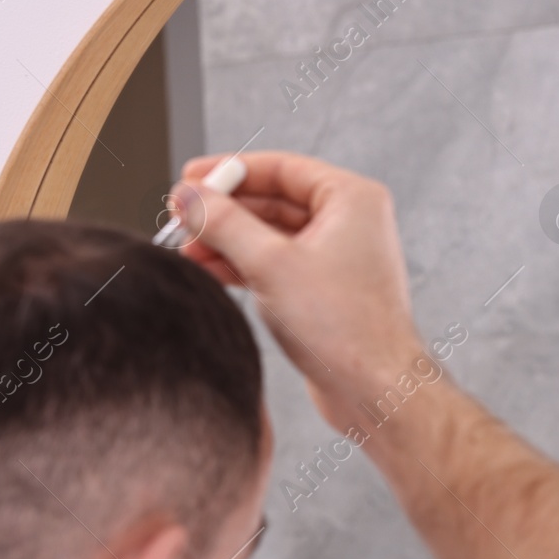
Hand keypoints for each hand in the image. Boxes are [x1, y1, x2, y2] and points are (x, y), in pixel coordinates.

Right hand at [172, 152, 425, 426]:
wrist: (375, 390)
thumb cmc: (346, 329)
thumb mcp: (271, 265)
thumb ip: (225, 224)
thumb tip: (191, 197)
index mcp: (351, 200)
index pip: (281, 168)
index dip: (230, 171)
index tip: (192, 178)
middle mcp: (350, 224)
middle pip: (273, 200)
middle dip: (224, 210)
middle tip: (183, 216)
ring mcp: (338, 259)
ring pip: (271, 235)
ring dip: (228, 240)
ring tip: (188, 249)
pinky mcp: (325, 293)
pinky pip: (277, 265)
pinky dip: (243, 265)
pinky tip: (210, 271)